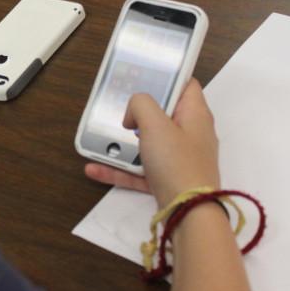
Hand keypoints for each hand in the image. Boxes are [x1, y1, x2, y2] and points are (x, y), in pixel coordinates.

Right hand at [84, 79, 220, 207]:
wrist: (188, 214)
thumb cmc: (176, 163)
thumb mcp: (155, 124)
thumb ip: (140, 104)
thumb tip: (134, 113)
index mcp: (195, 115)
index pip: (186, 85)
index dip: (167, 78)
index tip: (142, 76)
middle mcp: (190, 135)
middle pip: (163, 115)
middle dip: (139, 111)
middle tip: (117, 106)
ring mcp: (179, 159)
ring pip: (149, 144)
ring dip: (125, 142)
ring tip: (101, 138)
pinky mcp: (168, 180)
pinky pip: (140, 169)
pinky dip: (120, 169)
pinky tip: (94, 168)